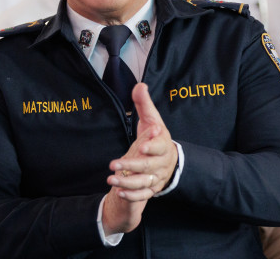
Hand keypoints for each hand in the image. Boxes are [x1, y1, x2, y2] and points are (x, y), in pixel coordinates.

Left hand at [101, 83, 178, 235]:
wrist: (168, 159)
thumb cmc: (156, 136)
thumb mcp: (151, 119)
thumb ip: (144, 103)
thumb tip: (140, 85)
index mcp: (163, 144)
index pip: (160, 146)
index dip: (152, 146)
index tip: (142, 146)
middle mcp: (161, 162)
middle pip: (148, 166)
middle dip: (131, 165)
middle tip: (113, 164)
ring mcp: (157, 176)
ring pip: (144, 182)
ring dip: (127, 182)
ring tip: (111, 180)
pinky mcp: (152, 188)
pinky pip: (144, 195)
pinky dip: (132, 195)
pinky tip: (119, 192)